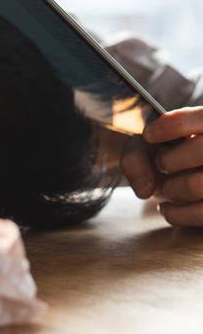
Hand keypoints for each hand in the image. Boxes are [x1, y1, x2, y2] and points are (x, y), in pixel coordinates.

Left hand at [121, 106, 202, 225]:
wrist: (178, 177)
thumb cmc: (166, 157)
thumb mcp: (146, 147)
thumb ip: (136, 155)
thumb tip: (144, 187)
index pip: (201, 119)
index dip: (172, 125)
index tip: (149, 135)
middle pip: (200, 151)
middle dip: (169, 160)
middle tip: (162, 164)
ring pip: (197, 184)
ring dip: (170, 188)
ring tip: (167, 186)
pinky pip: (200, 214)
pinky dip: (174, 214)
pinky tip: (167, 207)